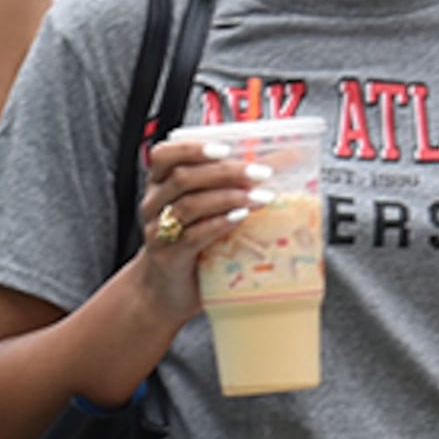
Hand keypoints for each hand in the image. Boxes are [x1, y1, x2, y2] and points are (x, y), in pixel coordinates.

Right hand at [122, 131, 279, 322]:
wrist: (168, 290)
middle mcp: (154, 204)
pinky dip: (219, 224)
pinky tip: (240, 218)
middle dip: (226, 172)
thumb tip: (284, 157)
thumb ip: (233, 183)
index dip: (192, 148)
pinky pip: (192, 236)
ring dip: (228, 197)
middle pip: (183, 178)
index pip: (165, 155)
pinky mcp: (168, 257)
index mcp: (160, 185)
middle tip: (261, 173)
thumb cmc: (193, 244)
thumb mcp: (209, 209)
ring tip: (260, 198)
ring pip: (189, 205)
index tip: (225, 148)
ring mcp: (158, 231)